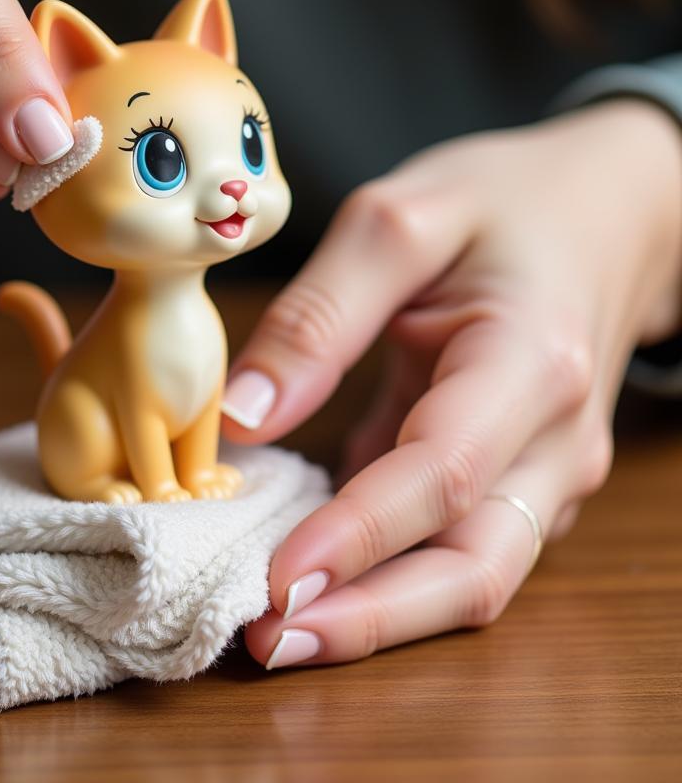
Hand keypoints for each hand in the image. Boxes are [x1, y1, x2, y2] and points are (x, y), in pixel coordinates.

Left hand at [221, 100, 681, 668]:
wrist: (603, 211)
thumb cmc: (500, 203)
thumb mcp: (396, 221)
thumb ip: (318, 316)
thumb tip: (242, 417)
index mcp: (531, 359)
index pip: (443, 474)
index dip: (357, 536)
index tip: (271, 580)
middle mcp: (554, 437)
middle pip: (474, 566)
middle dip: (370, 619)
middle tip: (266, 644)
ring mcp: (546, 469)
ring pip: (474, 577)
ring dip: (380, 616)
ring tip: (281, 633)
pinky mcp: (521, 479)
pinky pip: (460, 546)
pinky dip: (392, 575)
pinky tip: (320, 576)